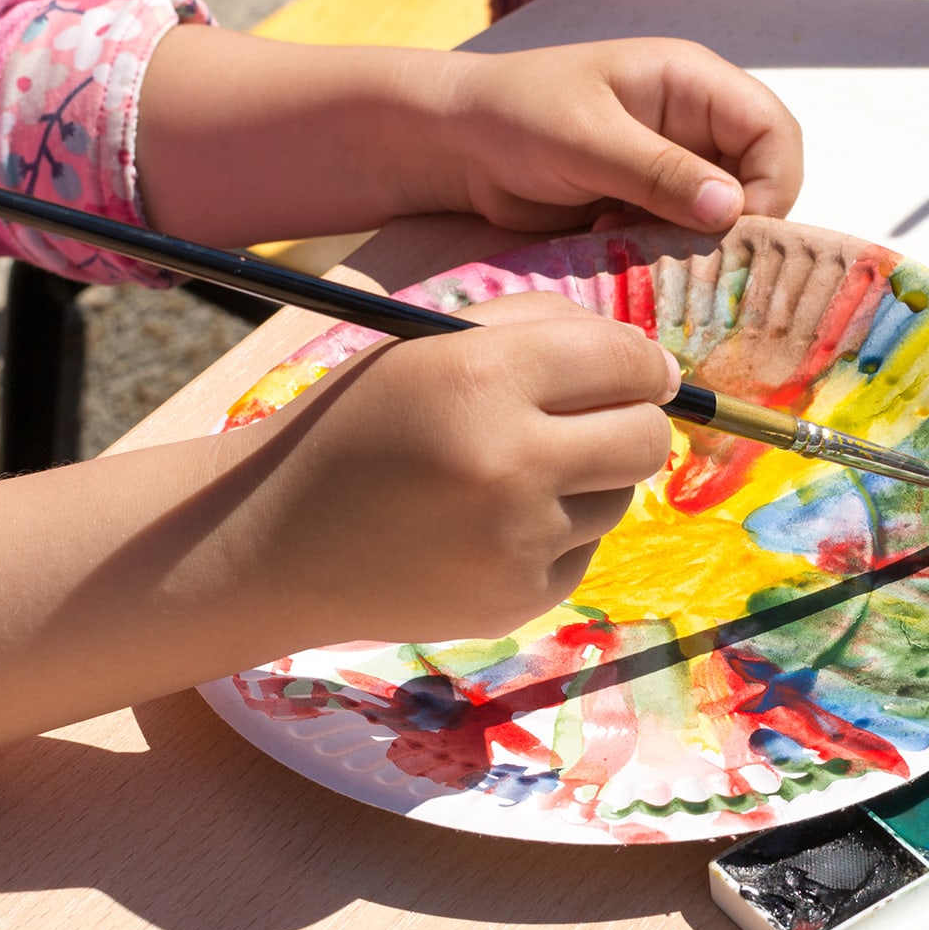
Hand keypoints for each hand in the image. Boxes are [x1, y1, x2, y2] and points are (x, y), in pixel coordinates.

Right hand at [222, 292, 678, 642]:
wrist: (275, 539)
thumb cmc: (360, 425)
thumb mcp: (432, 345)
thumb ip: (543, 328)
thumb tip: (654, 364)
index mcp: (483, 379)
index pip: (627, 361)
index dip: (639, 363)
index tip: (631, 370)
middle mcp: (508, 463)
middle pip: (647, 437)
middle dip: (632, 421)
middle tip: (588, 421)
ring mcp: (516, 542)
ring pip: (620, 497)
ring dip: (586, 479)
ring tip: (507, 476)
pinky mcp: (517, 601)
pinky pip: (582, 551)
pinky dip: (554, 534)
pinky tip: (485, 527)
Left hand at [436, 38, 802, 233]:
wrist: (454, 145)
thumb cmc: (515, 117)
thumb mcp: (587, 141)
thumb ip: (660, 173)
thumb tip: (732, 209)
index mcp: (692, 82)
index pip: (774, 132)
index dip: (769, 185)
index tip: (730, 230)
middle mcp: (694, 122)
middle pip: (760, 179)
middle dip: (732, 223)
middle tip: (685, 253)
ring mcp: (672, 165)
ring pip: (723, 217)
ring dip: (692, 243)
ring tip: (638, 244)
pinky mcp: (647, 202)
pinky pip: (683, 236)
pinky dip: (662, 252)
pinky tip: (616, 243)